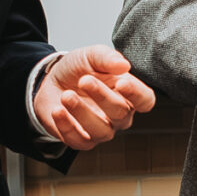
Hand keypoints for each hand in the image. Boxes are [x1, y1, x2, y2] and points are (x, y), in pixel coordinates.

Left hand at [34, 46, 155, 150]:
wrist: (51, 81)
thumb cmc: (78, 70)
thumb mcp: (90, 55)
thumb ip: (106, 57)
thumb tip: (123, 65)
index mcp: (128, 93)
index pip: (145, 100)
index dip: (137, 95)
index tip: (121, 83)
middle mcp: (119, 115)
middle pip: (121, 114)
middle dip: (102, 97)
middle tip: (84, 80)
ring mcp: (102, 130)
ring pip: (102, 131)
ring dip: (82, 113)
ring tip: (66, 96)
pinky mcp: (81, 140)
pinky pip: (79, 140)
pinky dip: (67, 126)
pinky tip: (57, 110)